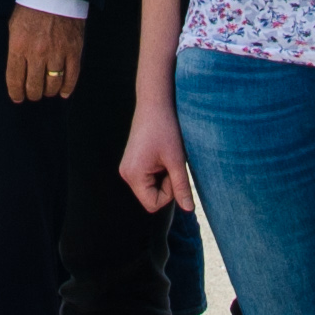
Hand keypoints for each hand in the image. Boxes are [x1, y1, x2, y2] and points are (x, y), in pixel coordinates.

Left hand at [5, 4, 84, 105]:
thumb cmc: (31, 8)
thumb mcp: (14, 27)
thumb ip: (16, 50)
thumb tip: (17, 72)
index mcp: (19, 46)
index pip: (15, 79)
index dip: (16, 93)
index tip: (17, 98)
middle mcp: (37, 52)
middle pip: (34, 86)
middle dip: (32, 94)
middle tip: (32, 94)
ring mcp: (57, 52)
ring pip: (53, 84)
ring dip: (48, 91)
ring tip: (46, 91)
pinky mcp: (73, 50)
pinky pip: (71, 76)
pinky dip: (68, 88)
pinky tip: (63, 93)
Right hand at [118, 96, 190, 213]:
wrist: (154, 105)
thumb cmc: (165, 129)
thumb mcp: (177, 160)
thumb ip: (181, 187)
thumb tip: (189, 210)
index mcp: (133, 175)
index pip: (153, 204)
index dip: (168, 194)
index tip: (173, 173)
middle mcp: (126, 174)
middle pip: (150, 198)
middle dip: (166, 186)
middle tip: (170, 164)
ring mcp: (127, 169)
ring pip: (150, 189)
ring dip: (163, 179)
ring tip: (165, 158)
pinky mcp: (131, 164)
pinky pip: (147, 179)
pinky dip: (158, 173)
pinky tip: (160, 156)